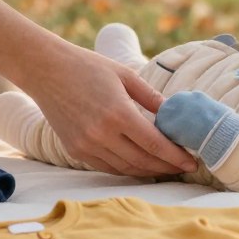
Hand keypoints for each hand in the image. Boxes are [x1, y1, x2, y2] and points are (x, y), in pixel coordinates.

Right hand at [21, 42, 197, 176]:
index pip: (155, 145)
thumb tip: (175, 114)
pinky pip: (106, 168)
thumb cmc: (88, 67)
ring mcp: (86, 146)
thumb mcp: (125, 75)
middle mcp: (101, 135)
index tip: (192, 163)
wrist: (45, 70)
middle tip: (183, 168)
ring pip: (125, 169)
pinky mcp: (75, 150)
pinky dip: (126, 170)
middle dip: (166, 167)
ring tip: (165, 168)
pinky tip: (140, 166)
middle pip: (142, 161)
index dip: (176, 157)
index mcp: (118, 113)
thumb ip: (151, 98)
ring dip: (147, 171)